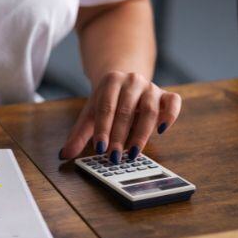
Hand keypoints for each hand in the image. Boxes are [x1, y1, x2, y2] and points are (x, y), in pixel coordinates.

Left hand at [59, 71, 181, 162]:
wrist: (125, 81)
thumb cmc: (106, 101)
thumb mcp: (90, 114)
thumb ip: (78, 135)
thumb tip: (63, 155)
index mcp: (111, 81)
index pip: (106, 107)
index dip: (103, 129)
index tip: (100, 148)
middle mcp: (133, 81)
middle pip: (126, 111)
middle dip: (119, 136)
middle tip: (114, 157)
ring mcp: (151, 87)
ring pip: (149, 110)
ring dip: (141, 134)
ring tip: (132, 153)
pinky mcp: (167, 95)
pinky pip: (173, 103)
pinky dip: (170, 116)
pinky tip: (161, 131)